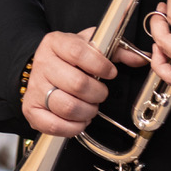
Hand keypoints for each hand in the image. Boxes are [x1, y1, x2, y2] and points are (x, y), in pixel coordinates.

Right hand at [22, 28, 136, 136]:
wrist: (40, 69)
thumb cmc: (68, 59)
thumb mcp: (89, 46)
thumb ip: (116, 50)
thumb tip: (139, 58)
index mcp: (55, 43)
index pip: (78, 52)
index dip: (100, 65)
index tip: (110, 72)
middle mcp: (42, 64)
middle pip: (77, 83)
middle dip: (98, 93)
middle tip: (99, 93)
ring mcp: (35, 87)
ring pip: (68, 106)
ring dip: (88, 111)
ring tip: (90, 106)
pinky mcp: (31, 109)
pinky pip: (55, 125)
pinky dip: (73, 127)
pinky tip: (79, 119)